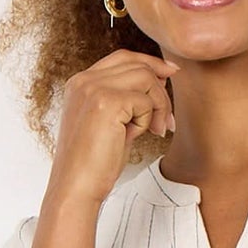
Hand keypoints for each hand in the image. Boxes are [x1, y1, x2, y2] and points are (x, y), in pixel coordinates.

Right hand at [46, 51, 175, 209]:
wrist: (76, 189)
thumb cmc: (94, 165)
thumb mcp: (111, 123)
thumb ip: (127, 100)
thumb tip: (159, 79)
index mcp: (80, 83)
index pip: (122, 57)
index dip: (150, 63)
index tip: (170, 73)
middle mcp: (84, 80)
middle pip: (137, 64)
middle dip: (160, 90)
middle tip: (166, 121)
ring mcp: (93, 88)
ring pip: (145, 78)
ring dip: (158, 105)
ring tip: (155, 131)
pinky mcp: (107, 102)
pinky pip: (145, 100)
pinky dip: (148, 119)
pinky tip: (136, 137)